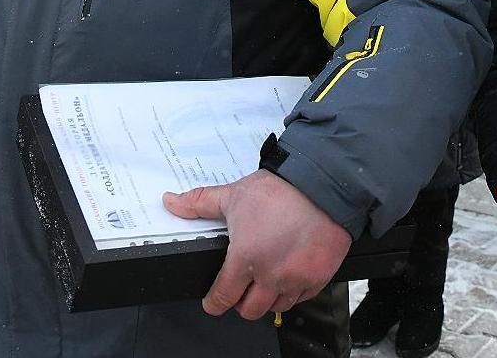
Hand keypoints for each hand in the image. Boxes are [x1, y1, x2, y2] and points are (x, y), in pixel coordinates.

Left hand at [163, 169, 351, 319]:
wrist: (324, 185)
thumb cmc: (283, 191)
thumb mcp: (235, 195)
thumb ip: (200, 203)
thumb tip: (172, 202)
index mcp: (245, 258)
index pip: (222, 297)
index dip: (213, 302)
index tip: (213, 301)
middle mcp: (270, 274)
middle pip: (248, 310)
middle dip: (240, 301)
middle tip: (242, 287)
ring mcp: (296, 279)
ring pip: (275, 307)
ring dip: (267, 298)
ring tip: (266, 279)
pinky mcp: (318, 278)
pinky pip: (300, 299)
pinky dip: (292, 292)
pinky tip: (288, 275)